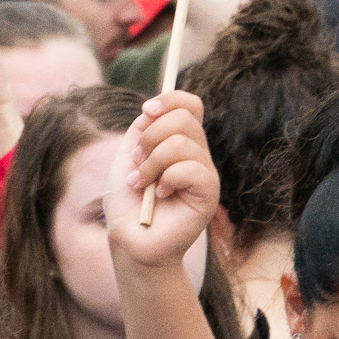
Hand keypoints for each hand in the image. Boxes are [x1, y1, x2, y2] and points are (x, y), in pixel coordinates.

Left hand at [115, 92, 215, 258]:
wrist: (130, 238)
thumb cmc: (129, 202)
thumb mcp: (129, 156)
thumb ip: (144, 129)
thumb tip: (155, 109)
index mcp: (181, 142)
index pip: (190, 105)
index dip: (170, 100)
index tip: (145, 112)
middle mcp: (197, 154)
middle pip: (183, 118)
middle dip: (149, 138)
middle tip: (137, 164)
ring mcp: (205, 173)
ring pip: (181, 143)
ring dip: (151, 163)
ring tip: (142, 184)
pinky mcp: (209, 193)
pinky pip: (190, 169)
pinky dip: (165, 179)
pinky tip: (159, 196)